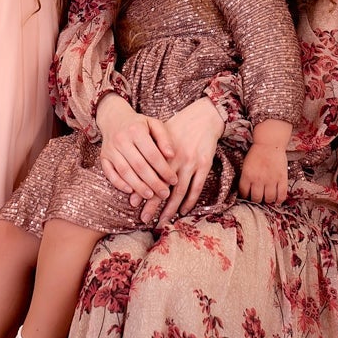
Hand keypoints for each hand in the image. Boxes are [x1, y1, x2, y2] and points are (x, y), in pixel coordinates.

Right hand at [96, 94, 176, 200]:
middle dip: (153, 182)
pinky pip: (110, 173)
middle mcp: (121, 140)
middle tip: (165, 194)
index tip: (174, 180)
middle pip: (139, 165)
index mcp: (136, 130)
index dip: (164, 169)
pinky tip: (131, 191)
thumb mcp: (154, 124)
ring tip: (151, 196)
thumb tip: (171, 155)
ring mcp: (110, 149)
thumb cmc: (139, 124)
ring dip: (138, 186)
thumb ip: (164, 138)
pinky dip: (119, 184)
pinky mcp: (103, 157)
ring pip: (125, 172)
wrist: (114, 118)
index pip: (152, 154)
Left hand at [142, 97, 223, 225]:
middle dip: (153, 205)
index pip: (148, 175)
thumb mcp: (160, 137)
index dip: (141, 190)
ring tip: (163, 221)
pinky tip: (184, 211)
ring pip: (179, 191)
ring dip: (170, 208)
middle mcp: (175, 159)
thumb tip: (135, 174)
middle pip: (162, 186)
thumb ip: (148, 153)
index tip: (133, 205)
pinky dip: (190, 201)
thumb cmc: (178, 127)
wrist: (203, 117)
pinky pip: (196, 187)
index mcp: (161, 151)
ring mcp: (191, 162)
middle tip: (144, 220)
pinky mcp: (204, 164)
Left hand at [238, 143, 287, 205]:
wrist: (270, 143)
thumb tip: (245, 191)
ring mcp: (271, 180)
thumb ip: (245, 178)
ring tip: (267, 198)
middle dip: (257, 200)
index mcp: (247, 175)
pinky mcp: (282, 179)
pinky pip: (281, 195)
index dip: (245, 196)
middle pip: (256, 199)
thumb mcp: (246, 165)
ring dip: (268, 200)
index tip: (248, 196)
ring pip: (269, 199)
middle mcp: (258, 179)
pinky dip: (279, 200)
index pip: (244, 193)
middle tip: (258, 197)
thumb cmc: (257, 153)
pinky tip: (277, 200)